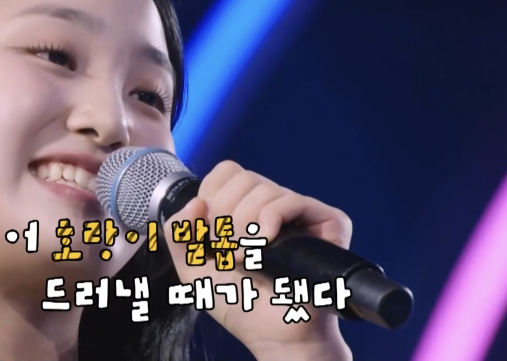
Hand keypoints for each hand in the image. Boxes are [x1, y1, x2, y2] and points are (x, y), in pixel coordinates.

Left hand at [164, 161, 353, 360]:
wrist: (274, 334)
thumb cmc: (239, 303)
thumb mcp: (192, 267)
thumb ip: (178, 233)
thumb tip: (196, 202)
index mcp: (246, 208)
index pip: (227, 172)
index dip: (212, 196)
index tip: (210, 232)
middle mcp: (274, 205)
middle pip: (243, 177)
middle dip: (224, 215)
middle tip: (228, 250)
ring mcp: (301, 213)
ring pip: (264, 188)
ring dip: (244, 226)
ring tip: (245, 258)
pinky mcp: (327, 222)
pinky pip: (290, 201)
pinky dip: (269, 222)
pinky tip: (264, 245)